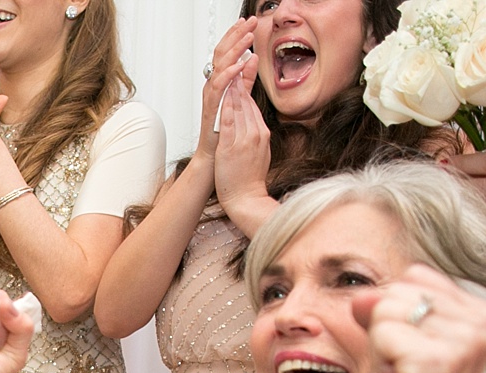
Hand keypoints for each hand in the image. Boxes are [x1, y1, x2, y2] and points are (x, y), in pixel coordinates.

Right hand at [197, 17, 258, 158]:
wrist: (214, 156)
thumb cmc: (223, 132)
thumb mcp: (238, 98)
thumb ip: (246, 79)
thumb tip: (253, 58)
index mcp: (220, 82)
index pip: (226, 52)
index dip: (235, 35)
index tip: (247, 22)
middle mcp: (213, 85)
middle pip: (221, 52)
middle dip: (235, 35)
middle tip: (247, 22)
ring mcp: (211, 94)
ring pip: (220, 65)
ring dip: (234, 49)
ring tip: (247, 37)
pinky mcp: (211, 106)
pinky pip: (219, 85)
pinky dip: (229, 73)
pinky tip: (239, 64)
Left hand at [213, 57, 274, 234]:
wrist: (246, 199)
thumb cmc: (249, 180)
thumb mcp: (259, 153)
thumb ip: (255, 136)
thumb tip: (252, 124)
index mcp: (262, 133)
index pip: (252, 104)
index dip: (244, 86)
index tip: (240, 70)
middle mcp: (256, 133)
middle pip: (246, 102)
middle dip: (239, 80)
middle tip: (235, 60)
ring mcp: (245, 139)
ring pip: (238, 108)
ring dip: (232, 88)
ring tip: (228, 70)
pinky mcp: (233, 146)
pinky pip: (229, 123)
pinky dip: (226, 107)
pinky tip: (223, 95)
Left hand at [353, 264, 485, 372]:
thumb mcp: (396, 344)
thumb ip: (384, 309)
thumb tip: (360, 293)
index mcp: (484, 314)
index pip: (415, 278)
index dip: (396, 316)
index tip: (412, 356)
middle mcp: (484, 322)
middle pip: (401, 289)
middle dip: (387, 330)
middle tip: (404, 371)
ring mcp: (464, 340)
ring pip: (388, 307)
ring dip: (383, 346)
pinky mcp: (437, 359)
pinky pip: (381, 331)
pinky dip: (379, 359)